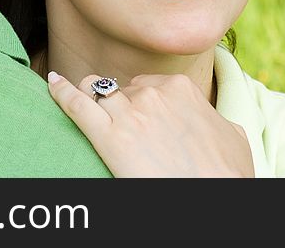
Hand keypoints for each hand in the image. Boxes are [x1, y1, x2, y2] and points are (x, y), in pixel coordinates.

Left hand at [48, 71, 253, 177]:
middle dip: (116, 104)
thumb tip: (211, 120)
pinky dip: (61, 92)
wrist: (214, 199)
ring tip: (76, 98)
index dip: (139, 100)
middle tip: (113, 121)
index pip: (147, 84)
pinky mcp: (108, 137)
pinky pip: (76, 105)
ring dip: (87, 94)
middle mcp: (152, 94)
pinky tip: (52, 86)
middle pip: (119, 89)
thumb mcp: (233, 136)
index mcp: (181, 88)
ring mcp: (129, 113)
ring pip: (94, 90)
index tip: (135, 113)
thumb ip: (213, 119)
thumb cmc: (228, 176)